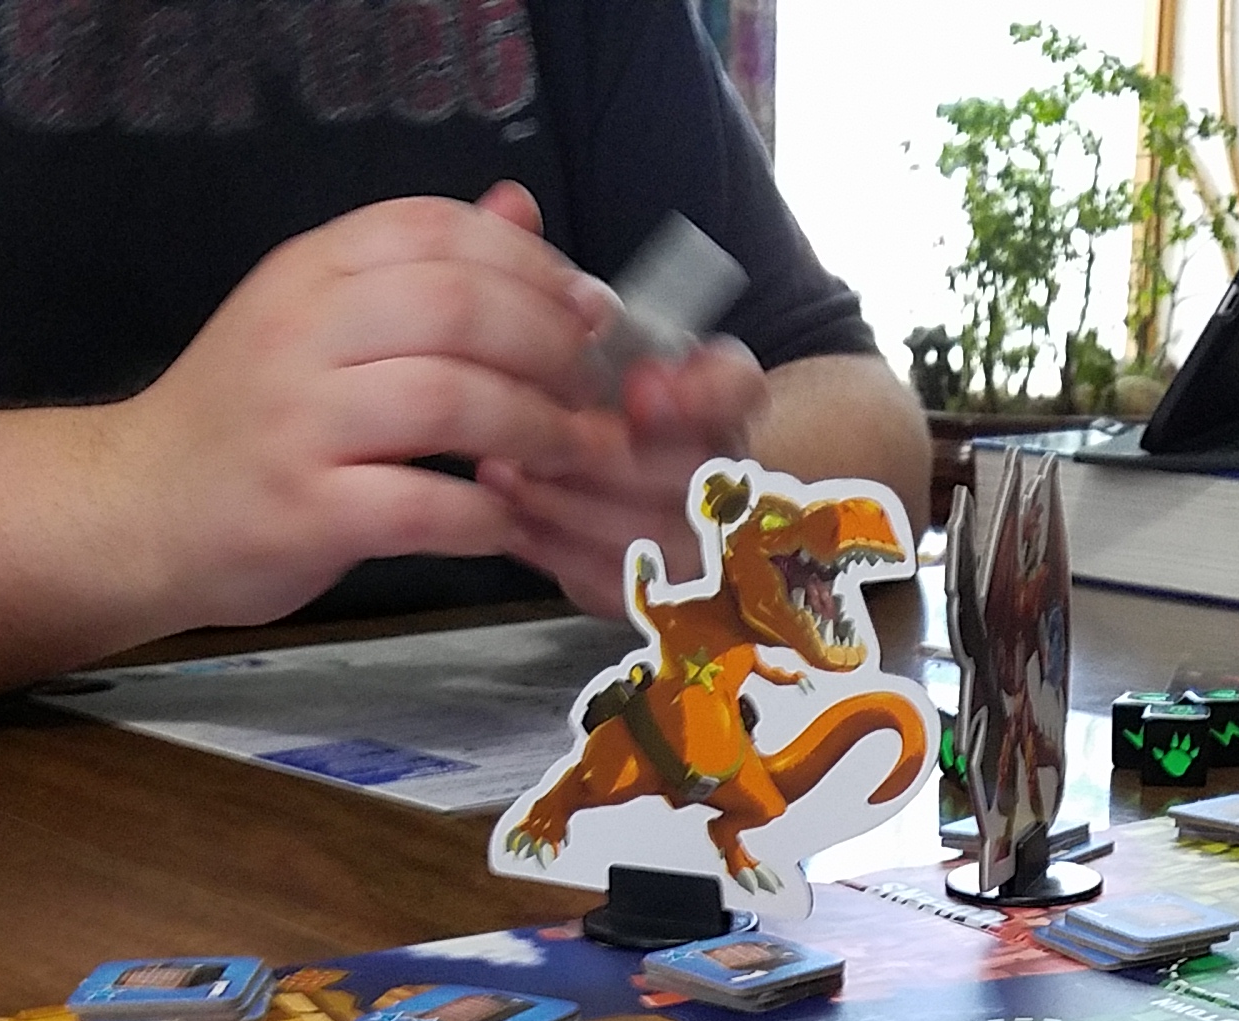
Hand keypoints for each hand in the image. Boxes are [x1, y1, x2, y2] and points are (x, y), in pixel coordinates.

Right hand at [110, 185, 608, 629]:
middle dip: (549, 347)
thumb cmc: (250, 420)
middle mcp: (302, 333)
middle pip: (457, 306)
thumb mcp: (322, 318)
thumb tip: (519, 210)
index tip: (585, 310)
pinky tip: (507, 521)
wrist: (139, 505)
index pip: (436, 229)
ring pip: (448, 399)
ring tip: (571, 455)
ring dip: (534, 429)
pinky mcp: (305, 510)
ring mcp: (300, 422)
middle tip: (593, 390)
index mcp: (312, 273)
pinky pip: (421, 506)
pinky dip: (483, 516)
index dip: (531, 265)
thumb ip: (418, 268)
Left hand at [464, 183, 766, 613]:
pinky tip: (509, 518)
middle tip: (527, 432)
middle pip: (687, 473)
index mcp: (718, 403)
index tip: (644, 387)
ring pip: (650, 535)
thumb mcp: (577, 336)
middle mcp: (722, 473)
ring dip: (570, 503)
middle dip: (603, 454)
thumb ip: (544, 279)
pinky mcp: (657, 596)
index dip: (702, 394)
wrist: (621, 492)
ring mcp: (696, 543)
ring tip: (498, 470)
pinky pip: (616, 582)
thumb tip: (510, 205)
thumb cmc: (591, 406)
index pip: (740, 392)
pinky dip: (558, 550)